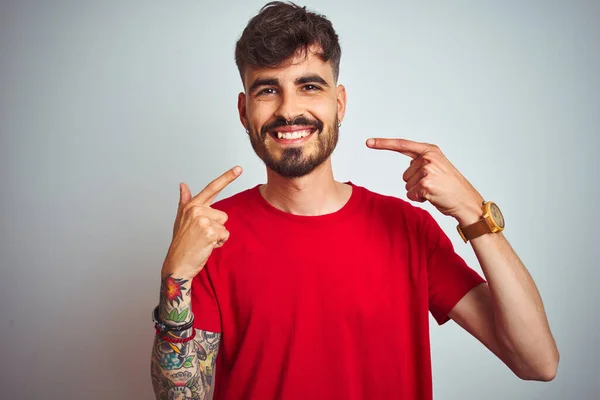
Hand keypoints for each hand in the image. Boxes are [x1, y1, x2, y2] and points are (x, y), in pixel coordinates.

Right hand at [162, 166, 242, 279]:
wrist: (178, 264)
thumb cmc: (181, 242)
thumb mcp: (181, 219)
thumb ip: (184, 201)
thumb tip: (183, 184)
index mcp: (191, 205)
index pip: (212, 188)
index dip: (227, 177)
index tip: (239, 168)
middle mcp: (196, 210)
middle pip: (222, 214)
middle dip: (216, 227)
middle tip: (201, 236)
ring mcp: (202, 220)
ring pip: (224, 225)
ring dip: (218, 235)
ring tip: (203, 241)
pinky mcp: (209, 231)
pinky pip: (225, 234)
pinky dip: (219, 243)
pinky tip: (206, 246)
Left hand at [366, 138, 483, 225]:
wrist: (466, 201)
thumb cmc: (451, 187)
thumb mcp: (437, 167)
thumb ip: (421, 164)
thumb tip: (407, 171)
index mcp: (430, 150)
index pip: (402, 145)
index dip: (383, 144)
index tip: (368, 142)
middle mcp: (428, 157)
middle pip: (405, 174)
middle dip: (416, 183)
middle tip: (434, 186)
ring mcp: (427, 170)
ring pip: (407, 185)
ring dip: (418, 192)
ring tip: (435, 190)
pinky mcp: (426, 184)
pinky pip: (411, 194)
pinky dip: (419, 199)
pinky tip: (433, 197)